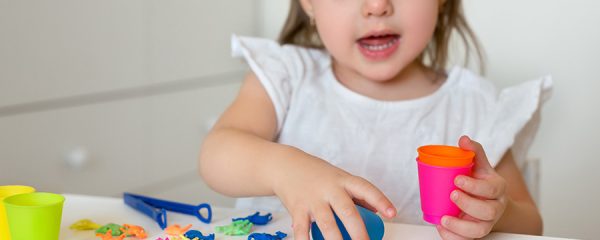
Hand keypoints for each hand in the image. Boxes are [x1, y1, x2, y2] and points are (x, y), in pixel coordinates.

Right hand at [272, 150, 396, 239]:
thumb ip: (357, 194)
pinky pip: (302, 230)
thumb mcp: (339, 178)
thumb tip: (378, 212)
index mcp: (343, 180)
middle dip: (358, 231)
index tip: (391, 214)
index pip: (365, 189)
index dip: (380, 200)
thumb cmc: (318, 175)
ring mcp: (312, 199)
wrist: (285, 166)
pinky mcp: (297, 209)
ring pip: (327, 224)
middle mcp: (329, 189)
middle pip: (347, 211)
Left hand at [436, 136, 508, 239]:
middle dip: (469, 204)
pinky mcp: (476, 233)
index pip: (492, 188)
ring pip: (480, 231)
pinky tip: (441, 228)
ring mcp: (486, 223)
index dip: (475, 186)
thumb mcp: (481, 165)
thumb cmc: (482, 181)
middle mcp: (495, 207)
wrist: (491, 202)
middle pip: (489, 211)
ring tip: (444, 218)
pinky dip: (454, 238)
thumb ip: (474, 152)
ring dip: (461, 227)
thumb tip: (463, 139)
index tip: (457, 179)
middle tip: (452, 195)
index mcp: (498, 188)